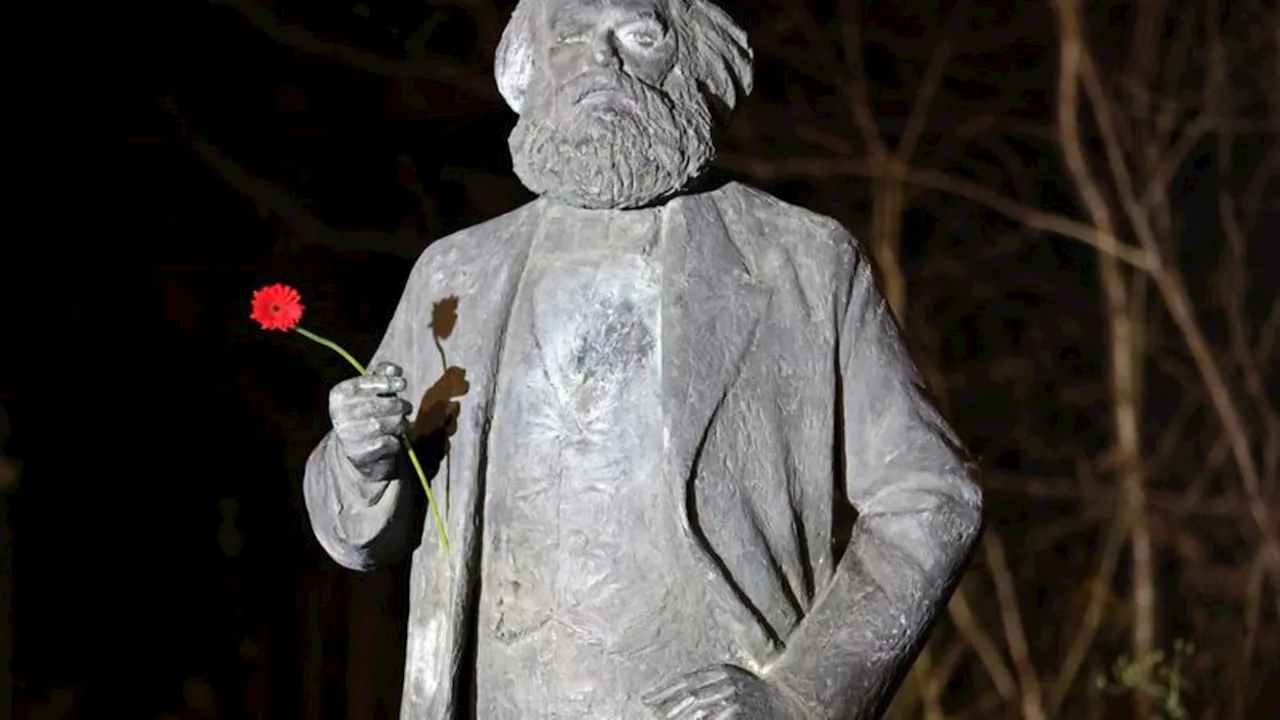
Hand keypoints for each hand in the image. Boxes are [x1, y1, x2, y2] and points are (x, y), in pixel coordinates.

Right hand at [329, 361, 411, 478]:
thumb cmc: (366, 411)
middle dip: (399, 405)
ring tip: (401, 422)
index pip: (367, 383)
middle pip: (380, 404)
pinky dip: (396, 439)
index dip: (388, 382)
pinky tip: (392, 438)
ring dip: (400, 423)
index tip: (402, 383)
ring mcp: (350, 435)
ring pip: (387, 424)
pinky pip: (389, 442)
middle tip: (406, 407)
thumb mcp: (369, 390)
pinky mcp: (361, 453)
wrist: (356, 448)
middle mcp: (340, 414)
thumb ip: (381, 375)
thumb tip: (395, 370)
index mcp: (339, 394)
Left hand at [642, 665, 808, 719]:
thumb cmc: (756, 694)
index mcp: (723, 671)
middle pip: (691, 698)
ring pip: (701, 713)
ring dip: (681, 718)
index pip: (686, 681)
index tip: (645, 700)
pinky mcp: (740, 714)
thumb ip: (706, 686)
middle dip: (669, 710)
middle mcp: (729, 682)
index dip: (664, 691)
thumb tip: (667, 701)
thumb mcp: (731, 681)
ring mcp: (737, 700)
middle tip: (651, 716)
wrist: (793, 701)